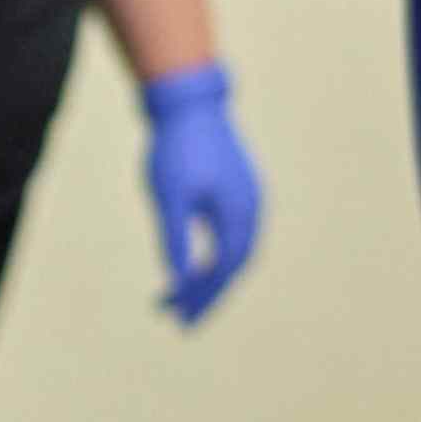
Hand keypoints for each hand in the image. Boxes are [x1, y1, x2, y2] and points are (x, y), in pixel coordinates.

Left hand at [139, 63, 263, 324]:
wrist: (189, 102)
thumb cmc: (176, 148)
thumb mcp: (169, 197)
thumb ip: (176, 238)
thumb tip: (178, 281)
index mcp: (238, 213)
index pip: (224, 269)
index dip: (203, 296)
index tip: (179, 318)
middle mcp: (251, 208)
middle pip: (233, 264)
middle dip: (206, 292)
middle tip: (178, 318)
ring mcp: (248, 196)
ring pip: (233, 248)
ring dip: (208, 274)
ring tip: (178, 296)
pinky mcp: (238, 187)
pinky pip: (231, 232)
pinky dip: (213, 253)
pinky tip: (193, 261)